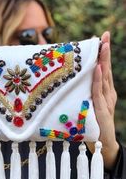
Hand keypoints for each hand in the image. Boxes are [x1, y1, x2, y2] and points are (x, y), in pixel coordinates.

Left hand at [87, 31, 118, 169]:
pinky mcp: (102, 109)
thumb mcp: (88, 105)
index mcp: (104, 92)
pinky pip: (98, 92)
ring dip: (103, 61)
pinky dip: (99, 80)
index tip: (99, 40)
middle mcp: (107, 93)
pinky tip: (98, 69)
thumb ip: (84, 94)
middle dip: (105, 52)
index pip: (103, 70)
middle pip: (106, 70)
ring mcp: (106, 101)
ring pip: (104, 78)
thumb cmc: (92, 123)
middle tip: (104, 36)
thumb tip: (71, 83)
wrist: (102, 142)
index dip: (102, 55)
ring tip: (102, 45)